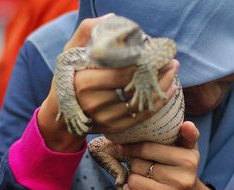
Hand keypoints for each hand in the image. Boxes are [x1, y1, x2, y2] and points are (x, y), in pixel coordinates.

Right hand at [38, 14, 177, 151]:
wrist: (61, 111)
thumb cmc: (69, 77)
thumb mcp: (71, 52)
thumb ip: (87, 31)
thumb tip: (112, 18)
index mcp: (84, 82)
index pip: (122, 72)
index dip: (143, 63)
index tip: (156, 53)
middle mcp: (95, 104)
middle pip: (135, 88)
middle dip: (157, 74)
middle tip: (171, 61)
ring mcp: (105, 119)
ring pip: (142, 104)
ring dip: (162, 89)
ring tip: (172, 74)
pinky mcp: (113, 128)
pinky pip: (141, 116)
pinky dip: (158, 104)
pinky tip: (169, 91)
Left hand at [118, 121, 212, 189]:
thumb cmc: (185, 169)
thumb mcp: (189, 150)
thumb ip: (187, 134)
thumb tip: (186, 124)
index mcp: (188, 160)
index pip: (148, 149)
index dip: (131, 147)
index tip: (122, 146)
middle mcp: (182, 179)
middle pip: (139, 165)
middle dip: (134, 163)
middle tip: (137, 163)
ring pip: (134, 182)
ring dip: (131, 178)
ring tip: (138, 175)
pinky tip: (133, 188)